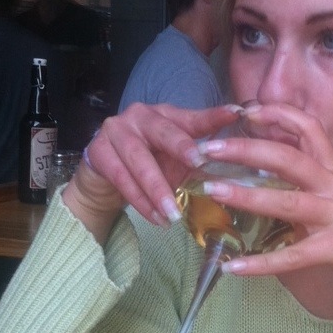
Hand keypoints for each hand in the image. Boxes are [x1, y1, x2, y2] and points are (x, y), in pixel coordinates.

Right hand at [62, 102, 242, 241]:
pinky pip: (121, 178)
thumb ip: (197, 161)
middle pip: (162, 132)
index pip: (191, 117)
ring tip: (174, 213)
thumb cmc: (149, 165)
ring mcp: (115, 130)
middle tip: (198, 162)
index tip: (235, 114)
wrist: (105, 177)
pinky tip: (155, 218)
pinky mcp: (97, 151)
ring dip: (158, 189)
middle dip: (181, 147)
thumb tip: (231, 173)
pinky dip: (140, 201)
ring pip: (139, 160)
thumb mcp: (175, 162)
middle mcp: (140, 115)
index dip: (212, 117)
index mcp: (165, 114)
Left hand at [196, 103, 332, 293]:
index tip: (247, 110)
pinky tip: (233, 267)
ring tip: (212, 192)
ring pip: (286, 200)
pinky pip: (293, 256)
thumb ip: (321, 184)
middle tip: (208, 147)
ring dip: (246, 195)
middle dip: (245, 148)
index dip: (277, 114)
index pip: (308, 127)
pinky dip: (261, 263)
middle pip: (287, 156)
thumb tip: (287, 180)